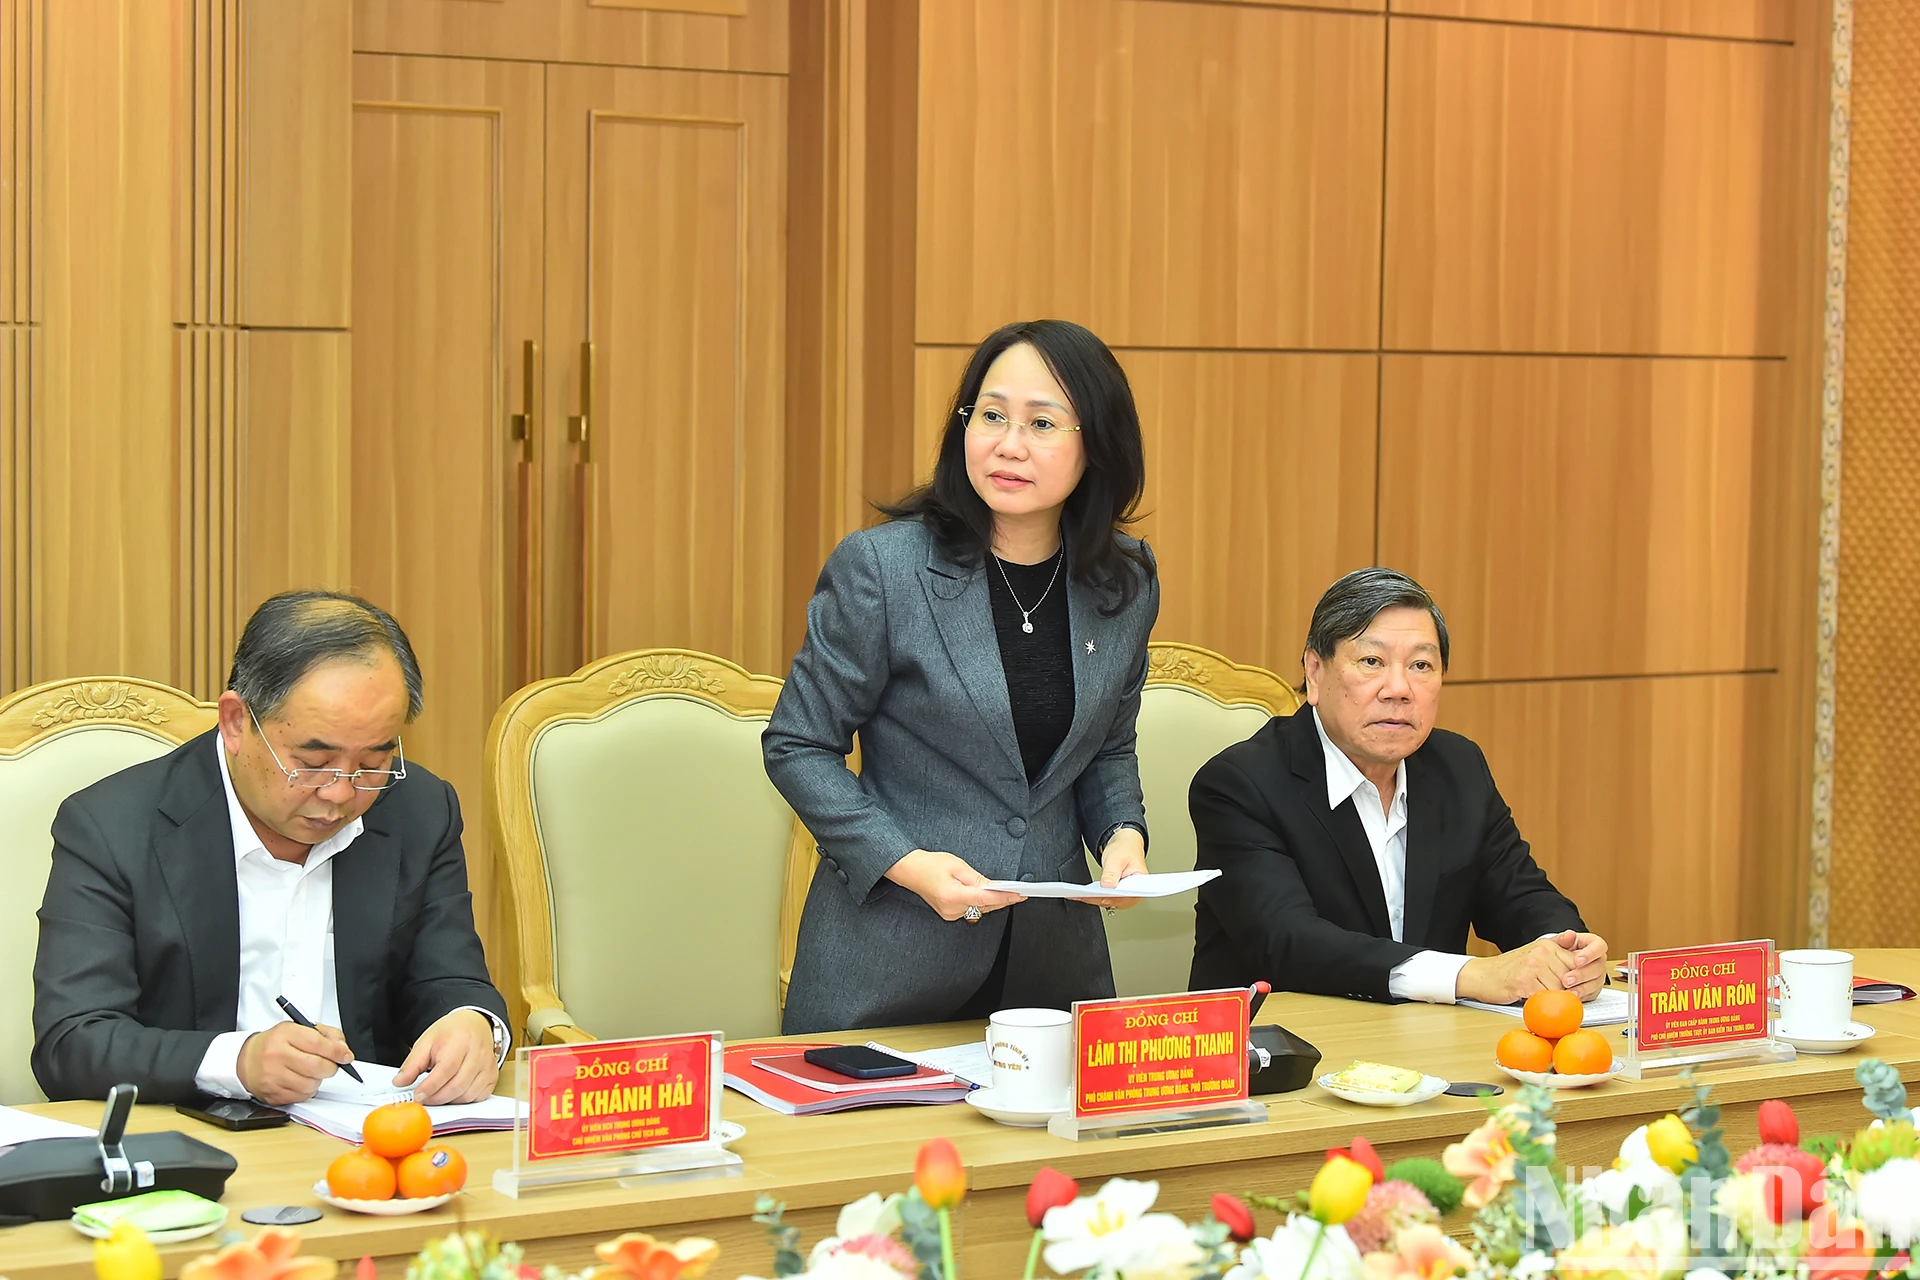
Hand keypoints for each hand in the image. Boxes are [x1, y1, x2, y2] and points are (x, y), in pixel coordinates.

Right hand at [237, 1021, 353, 1104]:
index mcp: (284, 1035)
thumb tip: (343, 1050)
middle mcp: (276, 1055)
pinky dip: (307, 1091)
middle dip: (331, 1067)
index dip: (337, 1051)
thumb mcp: (299, 1029)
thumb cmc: (276, 1044)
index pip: (317, 1043)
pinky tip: (301, 1081)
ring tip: (311, 1072)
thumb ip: (326, 1035)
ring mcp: (272, 1076)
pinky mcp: (272, 1094)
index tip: (346, 1055)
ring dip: (318, 1080)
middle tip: (331, 1065)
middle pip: (316, 1066)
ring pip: (311, 1085)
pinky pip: (301, 1097)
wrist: (247, 1059)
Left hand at [395, 1009, 499, 1104]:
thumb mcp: (427, 1041)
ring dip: (449, 1100)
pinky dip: (464, 1100)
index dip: (430, 1087)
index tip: (417, 1095)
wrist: (475, 1024)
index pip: (446, 1070)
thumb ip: (412, 1063)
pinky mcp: (493, 1075)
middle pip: (457, 1086)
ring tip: (438, 1094)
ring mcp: (488, 1066)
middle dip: (437, 1097)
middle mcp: (478, 1054)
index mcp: (460, 1041)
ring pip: (468, 1095)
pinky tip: (454, 1093)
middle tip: (424, 1098)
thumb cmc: (451, 1033)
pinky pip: (478, 1097)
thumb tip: (400, 1082)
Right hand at [885, 849, 1023, 921]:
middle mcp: (951, 909)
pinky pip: (971, 909)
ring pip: (979, 909)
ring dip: (992, 900)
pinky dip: (980, 902)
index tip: (1020, 895)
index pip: (985, 898)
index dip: (1005, 897)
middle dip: (1002, 899)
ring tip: (1007, 892)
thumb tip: (995, 887)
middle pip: (985, 906)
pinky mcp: (949, 914)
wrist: (909, 871)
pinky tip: (988, 895)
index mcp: (952, 895)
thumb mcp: (956, 865)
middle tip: (1020, 892)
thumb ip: (977, 878)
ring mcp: (950, 914)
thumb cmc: (929, 864)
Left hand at [1085, 828, 1147, 909]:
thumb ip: (1112, 872)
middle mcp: (1135, 892)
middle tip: (1085, 896)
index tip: (1100, 896)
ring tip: (1081, 896)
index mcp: (1141, 882)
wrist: (1125, 845)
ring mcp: (1126, 895)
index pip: (1127, 894)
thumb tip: (1107, 887)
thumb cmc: (1125, 850)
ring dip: (1096, 900)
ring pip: (1110, 902)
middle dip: (1100, 899)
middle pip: (1117, 900)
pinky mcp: (1117, 894)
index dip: (1113, 897)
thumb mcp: (1117, 858)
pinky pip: (1106, 899)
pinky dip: (1095, 897)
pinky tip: (1084, 895)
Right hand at [1456, 937, 1578, 1005]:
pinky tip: (1532, 999)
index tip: (1568, 987)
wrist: (1482, 975)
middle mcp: (1541, 953)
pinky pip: (1544, 997)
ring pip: (1558, 989)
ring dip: (1552, 998)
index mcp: (1547, 945)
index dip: (1575, 979)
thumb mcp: (1534, 950)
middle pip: (1569, 978)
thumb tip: (1574, 935)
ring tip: (1541, 996)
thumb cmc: (1509, 967)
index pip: (1576, 964)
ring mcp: (1532, 967)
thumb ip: (1556, 944)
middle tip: (1553, 995)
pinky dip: (1541, 1002)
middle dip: (1564, 990)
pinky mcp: (1524, 982)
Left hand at [1553, 930, 1610, 999]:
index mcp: (1593, 945)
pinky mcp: (1594, 989)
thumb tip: (1570, 935)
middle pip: (1598, 967)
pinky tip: (1571, 995)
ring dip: (1581, 987)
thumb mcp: (1559, 942)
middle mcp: (1598, 961)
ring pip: (1596, 982)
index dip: (1590, 954)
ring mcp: (1598, 975)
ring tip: (1567, 989)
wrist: (1556, 964)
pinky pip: (1591, 993)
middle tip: (1567, 979)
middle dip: (1582, 974)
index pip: (1599, 946)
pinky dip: (1581, 995)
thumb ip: (1563, 939)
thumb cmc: (1560, 951)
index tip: (1577, 960)